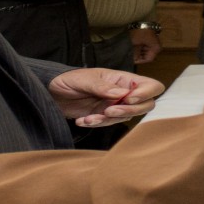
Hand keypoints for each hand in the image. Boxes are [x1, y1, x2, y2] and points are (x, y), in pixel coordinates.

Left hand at [49, 68, 163, 127]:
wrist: (52, 91)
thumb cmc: (69, 79)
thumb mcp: (85, 80)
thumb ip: (103, 87)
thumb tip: (122, 94)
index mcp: (123, 79)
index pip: (151, 86)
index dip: (146, 93)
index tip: (129, 98)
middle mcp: (123, 92)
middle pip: (145, 105)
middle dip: (129, 111)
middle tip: (108, 110)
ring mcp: (115, 105)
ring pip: (126, 118)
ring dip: (108, 120)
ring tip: (90, 117)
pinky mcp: (104, 116)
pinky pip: (109, 124)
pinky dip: (97, 124)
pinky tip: (83, 120)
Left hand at [129, 27, 161, 63]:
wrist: (142, 18)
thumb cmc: (139, 31)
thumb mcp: (135, 43)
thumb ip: (135, 53)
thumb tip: (133, 60)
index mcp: (155, 48)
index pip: (147, 59)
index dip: (139, 60)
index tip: (131, 59)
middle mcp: (156, 46)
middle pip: (146, 55)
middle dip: (138, 55)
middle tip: (130, 54)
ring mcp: (153, 42)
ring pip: (145, 51)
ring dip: (138, 51)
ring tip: (131, 49)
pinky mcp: (150, 38)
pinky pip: (144, 45)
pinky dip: (139, 46)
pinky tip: (133, 45)